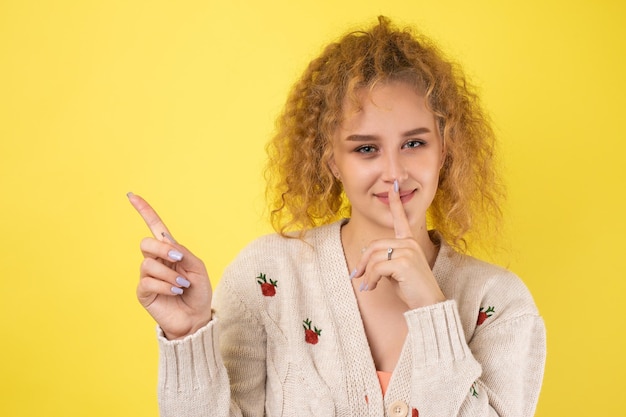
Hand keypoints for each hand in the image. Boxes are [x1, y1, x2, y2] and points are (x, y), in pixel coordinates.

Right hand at [128, 193, 212, 338]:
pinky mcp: (144, 292)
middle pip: (146, 243)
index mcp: (169, 251)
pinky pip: (148, 282)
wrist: (196, 318)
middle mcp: (155, 260)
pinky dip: (165, 285)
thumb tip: (167, 244)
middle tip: (178, 260)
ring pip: (148, 264)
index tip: (131, 195)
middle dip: (162, 249)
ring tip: (181, 284)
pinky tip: (175, 291)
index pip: (154, 227)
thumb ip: (183, 253)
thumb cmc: (198, 292)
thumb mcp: (197, 268)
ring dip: (169, 273)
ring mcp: (148, 276)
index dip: (144, 211)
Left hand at [351, 181, 445, 308]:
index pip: (401, 220)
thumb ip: (384, 259)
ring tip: (368, 285)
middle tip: (357, 276)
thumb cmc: (412, 289)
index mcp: (409, 242)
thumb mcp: (395, 271)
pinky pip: (377, 268)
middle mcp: (409, 243)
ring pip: (374, 258)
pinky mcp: (404, 262)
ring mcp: (408, 251)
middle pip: (374, 246)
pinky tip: (372, 287)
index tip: (393, 187)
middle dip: (363, 262)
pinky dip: (371, 279)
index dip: (395, 203)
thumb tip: (363, 256)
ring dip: (367, 274)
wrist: (428, 304)